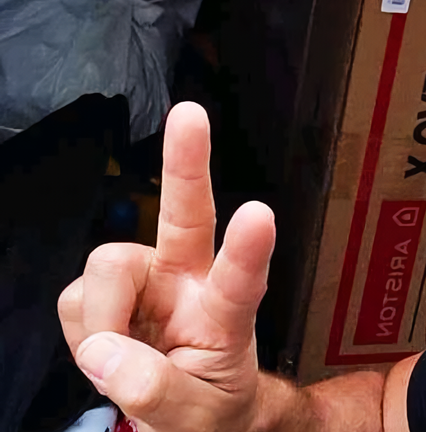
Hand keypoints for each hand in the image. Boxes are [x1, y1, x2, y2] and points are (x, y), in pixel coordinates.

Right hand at [59, 103, 276, 431]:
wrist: (192, 415)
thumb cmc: (209, 408)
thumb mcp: (197, 418)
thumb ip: (154, 391)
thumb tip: (103, 352)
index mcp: (228, 312)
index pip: (242, 281)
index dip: (248, 250)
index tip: (259, 216)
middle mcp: (190, 281)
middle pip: (187, 217)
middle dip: (186, 164)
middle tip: (189, 115)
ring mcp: (148, 279)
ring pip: (107, 267)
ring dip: (101, 317)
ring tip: (118, 361)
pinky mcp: (108, 290)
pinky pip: (74, 300)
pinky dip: (82, 329)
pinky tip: (107, 348)